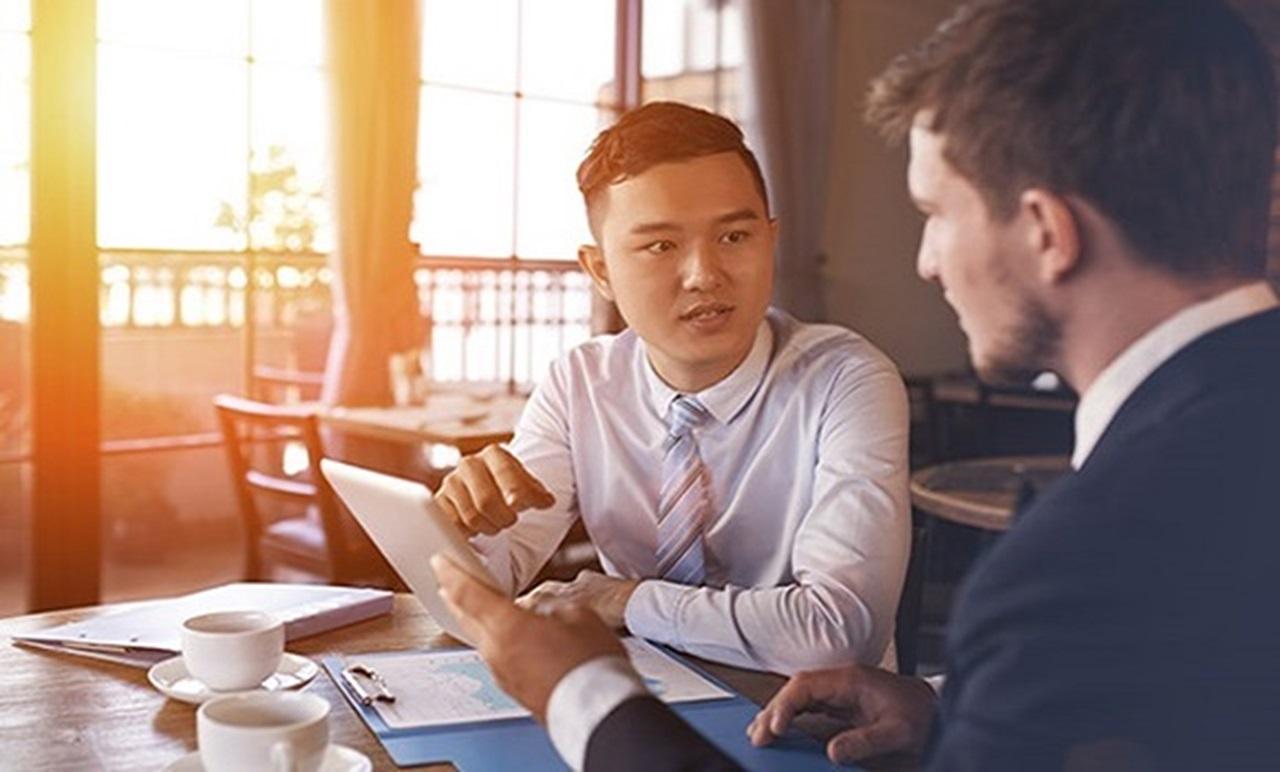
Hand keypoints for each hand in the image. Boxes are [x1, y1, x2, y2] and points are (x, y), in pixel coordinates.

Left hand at [432, 554, 626, 722]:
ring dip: (480, 622)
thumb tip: (543, 612)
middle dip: (456, 598)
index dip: (451, 573)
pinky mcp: (513, 690)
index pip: (467, 593)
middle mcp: (496, 652)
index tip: (440, 562)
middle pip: (466, 618)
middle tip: (452, 583)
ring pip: (481, 640)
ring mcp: (502, 674)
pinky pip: (498, 658)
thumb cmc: (590, 667)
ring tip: (489, 609)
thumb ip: (553, 607)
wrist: (597, 712)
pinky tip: (514, 640)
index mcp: (508, 626)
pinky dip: (499, 643)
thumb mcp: (580, 617)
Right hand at [434, 444, 554, 535]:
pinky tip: (478, 528)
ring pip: (471, 517)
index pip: (506, 474)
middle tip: (510, 521)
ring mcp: (452, 482)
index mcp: (494, 454)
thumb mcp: (528, 487)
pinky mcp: (439, 502)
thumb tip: (547, 501)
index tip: (521, 506)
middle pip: (486, 501)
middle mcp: (470, 464)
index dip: (517, 493)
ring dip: (489, 527)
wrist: (488, 490)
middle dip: (503, 518)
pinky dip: (470, 532)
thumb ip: (537, 493)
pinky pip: (454, 525)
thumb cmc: (510, 489)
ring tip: (496, 524)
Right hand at [747, 665, 936, 764]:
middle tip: (757, 737)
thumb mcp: (898, 732)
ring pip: (799, 697)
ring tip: (759, 735)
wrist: (936, 708)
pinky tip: (780, 732)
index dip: (785, 705)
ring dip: (778, 714)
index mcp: (851, 680)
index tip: (774, 727)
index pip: (805, 685)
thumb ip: (866, 742)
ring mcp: (840, 692)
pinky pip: (809, 707)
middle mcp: (841, 682)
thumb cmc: (920, 714)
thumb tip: (832, 752)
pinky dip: (791, 719)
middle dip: (773, 711)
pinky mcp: (842, 704)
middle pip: (796, 690)